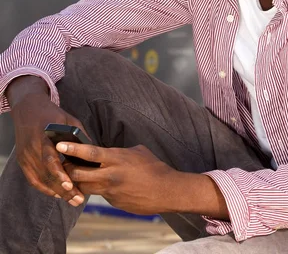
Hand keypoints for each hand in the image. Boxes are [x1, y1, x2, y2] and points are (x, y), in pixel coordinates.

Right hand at [10, 87, 85, 206]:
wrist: (28, 109)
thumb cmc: (52, 114)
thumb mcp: (69, 119)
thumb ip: (80, 135)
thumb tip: (95, 152)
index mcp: (43, 136)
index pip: (50, 159)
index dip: (59, 174)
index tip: (70, 185)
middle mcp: (32, 148)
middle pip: (46, 174)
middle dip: (62, 188)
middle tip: (78, 199)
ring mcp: (25, 156)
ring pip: (40, 180)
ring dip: (56, 191)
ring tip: (72, 200)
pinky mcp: (23, 161)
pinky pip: (33, 179)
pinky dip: (45, 188)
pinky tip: (57, 194)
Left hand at [58, 142, 176, 214]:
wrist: (166, 190)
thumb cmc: (154, 167)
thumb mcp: (137, 151)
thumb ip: (119, 152)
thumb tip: (109, 153)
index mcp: (117, 159)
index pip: (89, 153)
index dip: (73, 149)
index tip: (59, 146)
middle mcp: (110, 175)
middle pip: (79, 175)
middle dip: (67, 170)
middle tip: (62, 164)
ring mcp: (110, 191)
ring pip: (84, 188)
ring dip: (78, 182)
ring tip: (76, 176)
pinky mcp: (113, 203)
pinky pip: (99, 195)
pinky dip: (97, 189)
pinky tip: (103, 185)